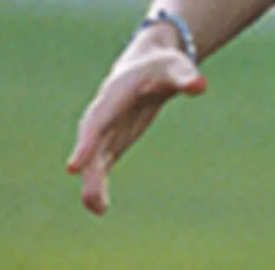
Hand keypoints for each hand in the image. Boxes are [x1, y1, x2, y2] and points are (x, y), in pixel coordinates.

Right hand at [66, 35, 206, 214]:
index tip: (74, 167)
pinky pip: (100, 166)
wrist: (147, 67)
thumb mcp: (176, 67)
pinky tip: (100, 207)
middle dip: (86, 164)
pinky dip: (99, 184)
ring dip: (92, 182)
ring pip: (92, 159)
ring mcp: (104, 131)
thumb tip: (200, 86)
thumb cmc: (162, 66)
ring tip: (97, 208)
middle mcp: (102, 114)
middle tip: (85, 191)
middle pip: (91, 142)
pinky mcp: (110, 144)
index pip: (98, 120)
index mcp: (114, 93)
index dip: (87, 143)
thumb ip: (185, 76)